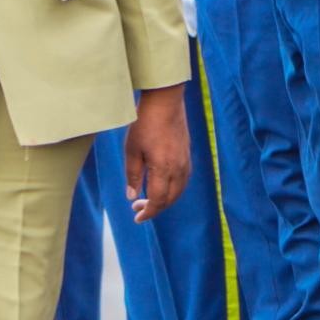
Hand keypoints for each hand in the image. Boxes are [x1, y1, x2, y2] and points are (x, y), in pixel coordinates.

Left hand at [125, 85, 192, 221]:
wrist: (165, 102)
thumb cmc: (145, 123)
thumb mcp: (132, 150)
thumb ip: (132, 175)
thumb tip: (132, 196)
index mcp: (163, 169)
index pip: (158, 200)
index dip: (148, 212)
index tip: (137, 218)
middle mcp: (178, 169)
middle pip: (170, 199)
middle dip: (155, 208)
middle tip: (138, 209)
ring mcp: (185, 162)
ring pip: (178, 191)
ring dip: (165, 199)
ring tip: (148, 199)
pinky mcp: (187, 155)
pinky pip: (183, 180)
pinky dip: (173, 189)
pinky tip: (161, 185)